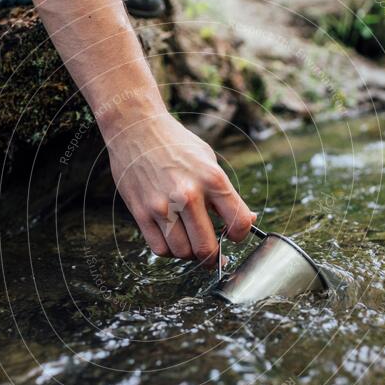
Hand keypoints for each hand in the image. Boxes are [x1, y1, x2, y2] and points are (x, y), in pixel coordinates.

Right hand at [105, 113, 254, 264]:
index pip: (239, 223)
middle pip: (206, 248)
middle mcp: (188, 195)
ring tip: (190, 241)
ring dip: (189, 254)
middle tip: (212, 253)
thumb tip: (249, 221)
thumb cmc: (175, 144)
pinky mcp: (141, 212)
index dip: (240, 236)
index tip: (232, 236)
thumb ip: (226, 193)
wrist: (135, 129)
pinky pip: (160, 248)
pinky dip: (169, 250)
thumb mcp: (209, 161)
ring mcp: (162, 206)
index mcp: (212, 179)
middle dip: (213, 256)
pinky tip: (173, 237)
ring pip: (182, 252)